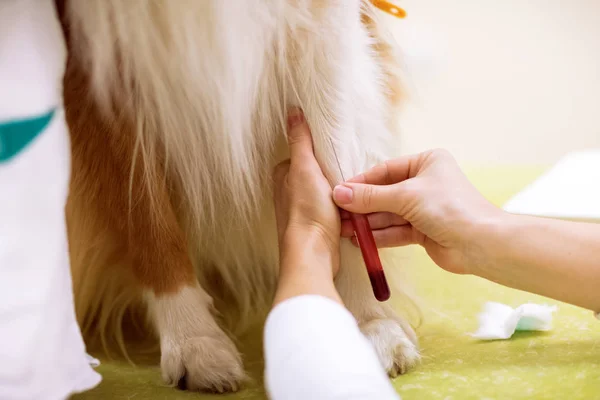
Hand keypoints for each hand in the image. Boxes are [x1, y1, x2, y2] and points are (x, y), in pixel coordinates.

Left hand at [271, 108, 341, 305]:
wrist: (314, 253)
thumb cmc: (307, 212)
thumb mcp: (305, 168)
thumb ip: (300, 141)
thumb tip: (292, 111)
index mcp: (282, 176)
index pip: (304, 153)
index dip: (319, 152)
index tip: (334, 151)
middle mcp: (288, 193)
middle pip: (316, 172)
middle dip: (332, 172)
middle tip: (347, 172)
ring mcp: (302, 210)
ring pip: (326, 191)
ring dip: (339, 191)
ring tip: (352, 190)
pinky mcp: (316, 225)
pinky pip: (332, 208)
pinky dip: (341, 207)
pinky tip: (351, 208)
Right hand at [333, 149, 502, 274]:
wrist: (481, 243)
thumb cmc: (449, 208)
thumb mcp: (405, 196)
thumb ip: (370, 196)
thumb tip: (339, 193)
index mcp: (426, 163)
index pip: (384, 171)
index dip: (360, 183)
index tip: (338, 193)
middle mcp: (425, 183)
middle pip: (384, 194)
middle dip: (361, 206)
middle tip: (337, 215)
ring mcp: (424, 208)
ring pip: (388, 214)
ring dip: (367, 223)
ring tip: (344, 230)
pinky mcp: (423, 231)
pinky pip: (395, 230)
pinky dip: (379, 235)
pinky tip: (360, 241)